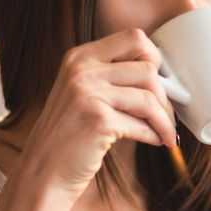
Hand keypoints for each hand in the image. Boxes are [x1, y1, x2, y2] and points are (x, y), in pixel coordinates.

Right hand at [20, 29, 177, 200]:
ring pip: (150, 96)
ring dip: (165, 119)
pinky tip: (156, 141)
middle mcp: (81, 70)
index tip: (162, 82)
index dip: (155, 59)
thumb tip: (163, 77)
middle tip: (167, 114)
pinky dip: (154, 135)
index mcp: (79, 57)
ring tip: (166, 133)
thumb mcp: (82, 94)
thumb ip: (111, 77)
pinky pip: (142, 124)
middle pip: (147, 68)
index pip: (133, 38)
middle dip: (165, 95)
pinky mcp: (98, 120)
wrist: (43, 171)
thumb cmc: (69, 136)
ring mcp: (88, 93)